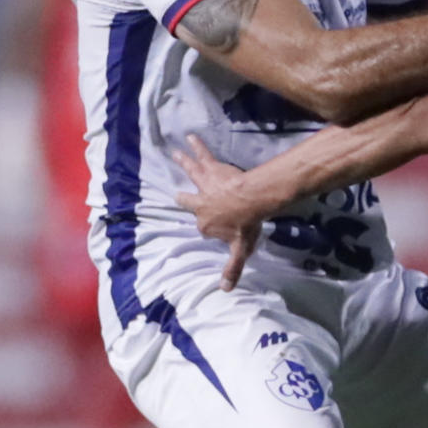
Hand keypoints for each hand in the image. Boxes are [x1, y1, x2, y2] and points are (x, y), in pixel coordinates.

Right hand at [173, 135, 262, 289]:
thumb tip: (225, 290)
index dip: (211, 227)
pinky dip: (197, 146)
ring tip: (174, 153)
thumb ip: (232, 268)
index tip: (219, 227)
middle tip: (180, 196)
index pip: (204, 227)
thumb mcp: (240, 249)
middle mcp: (199, 203)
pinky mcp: (212, 169)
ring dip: (183, 163)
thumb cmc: (247, 225)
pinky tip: (191, 137)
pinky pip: (203, 156)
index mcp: (205, 223)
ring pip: (191, 173)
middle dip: (185, 198)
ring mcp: (204, 185)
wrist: (253, 199)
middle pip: (189, 201)